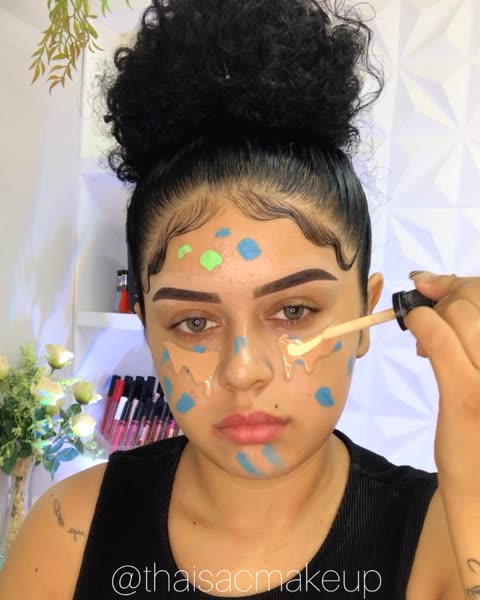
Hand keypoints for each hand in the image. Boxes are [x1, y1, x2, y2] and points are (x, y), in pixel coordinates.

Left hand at [404, 273, 479, 499]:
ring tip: (428, 332)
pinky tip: (417, 328)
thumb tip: (440, 294)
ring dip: (436, 313)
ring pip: (460, 313)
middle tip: (432, 312)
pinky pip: (440, 337)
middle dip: (449, 298)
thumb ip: (476, 342)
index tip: (440, 287)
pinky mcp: (468, 394)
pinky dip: (422, 324)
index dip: (466, 285)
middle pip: (478, 301)